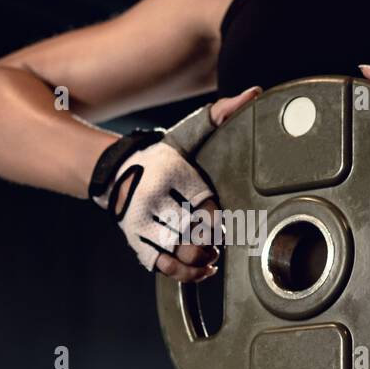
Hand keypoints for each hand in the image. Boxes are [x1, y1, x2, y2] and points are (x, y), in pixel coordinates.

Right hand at [101, 86, 261, 281]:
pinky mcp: (140, 243)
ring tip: (211, 254)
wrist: (116, 173)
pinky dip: (188, 274)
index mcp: (176, 176)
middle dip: (213, 240)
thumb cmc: (161, 156)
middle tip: (218, 237)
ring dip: (203, 259)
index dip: (222, 220)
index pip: (209, 208)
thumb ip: (221, 114)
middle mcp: (160, 202)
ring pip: (183, 254)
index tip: (225, 219)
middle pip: (197, 234)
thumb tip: (254, 94)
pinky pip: (167, 267)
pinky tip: (204, 269)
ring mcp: (148, 226)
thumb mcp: (189, 131)